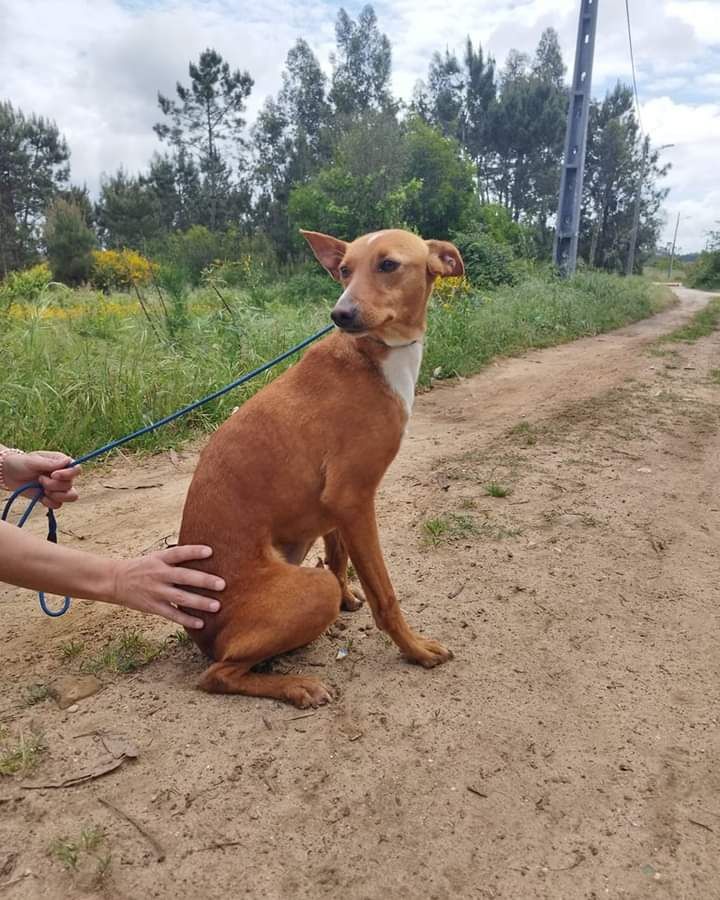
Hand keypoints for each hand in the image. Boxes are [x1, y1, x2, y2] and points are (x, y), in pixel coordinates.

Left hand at [3, 451, 80, 508]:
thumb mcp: (33, 461)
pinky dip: (49, 502)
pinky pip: (58, 505)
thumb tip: (68, 461)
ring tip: (43, 490)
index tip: (53, 475)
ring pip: (70, 496)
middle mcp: (63, 476)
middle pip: (71, 485)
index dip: (68, 474)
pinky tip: (41, 496)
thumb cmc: (21, 463)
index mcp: (62, 463)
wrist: (10, 475)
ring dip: (55, 495)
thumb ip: (50, 463)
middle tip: (40, 479)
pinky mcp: (52, 498)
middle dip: (54, 485)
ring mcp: (59, 488)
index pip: (76, 469)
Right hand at [110, 545, 224, 628]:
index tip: (210, 551)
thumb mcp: (157, 557)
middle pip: (184, 577)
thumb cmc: (144, 567)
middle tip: (222, 584)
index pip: (178, 553)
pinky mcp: (153, 606)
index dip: (193, 551)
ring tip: (217, 606)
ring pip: (181, 598)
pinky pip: (172, 614)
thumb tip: (206, 554)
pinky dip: (186, 620)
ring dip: (200, 603)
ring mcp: (156, 591)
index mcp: (160, 559)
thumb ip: (176, 558)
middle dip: (204, 581)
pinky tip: (200, 623)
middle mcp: (159, 574)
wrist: (116, 581)